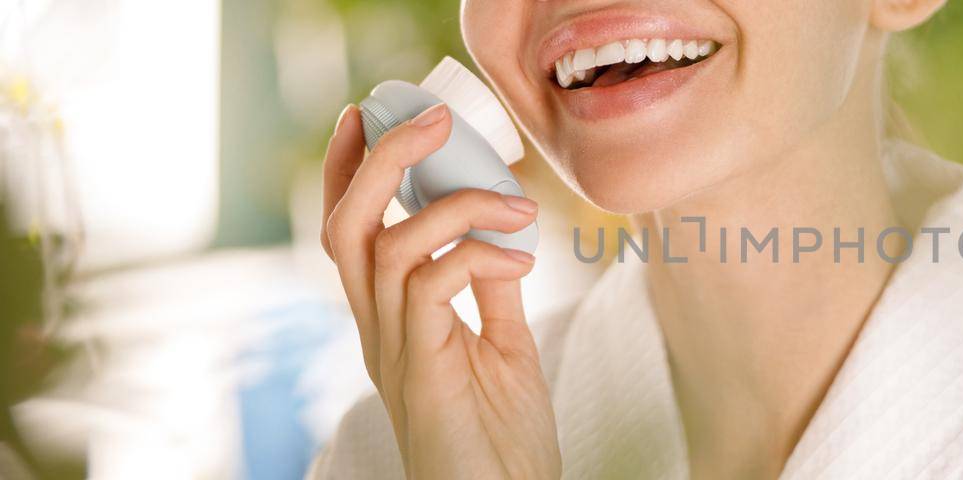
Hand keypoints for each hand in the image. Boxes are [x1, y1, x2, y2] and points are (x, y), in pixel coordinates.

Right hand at [320, 103, 559, 478]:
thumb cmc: (502, 443)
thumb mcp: (502, 351)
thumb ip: (492, 296)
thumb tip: (501, 240)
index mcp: (392, 322)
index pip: (353, 232)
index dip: (351, 169)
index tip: (372, 116)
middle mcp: (379, 331)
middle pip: (345, 225)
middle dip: (380, 160)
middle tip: (432, 120)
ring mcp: (395, 351)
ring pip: (385, 245)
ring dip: (454, 204)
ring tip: (517, 202)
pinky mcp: (422, 372)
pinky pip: (431, 285)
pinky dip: (477, 254)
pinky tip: (520, 258)